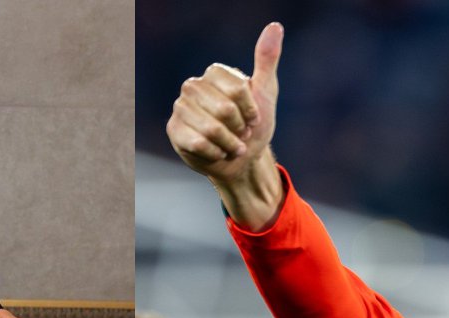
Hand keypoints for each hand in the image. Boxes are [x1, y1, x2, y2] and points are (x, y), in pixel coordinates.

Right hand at [166, 22, 284, 228]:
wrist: (241, 159)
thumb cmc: (253, 126)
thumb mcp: (266, 92)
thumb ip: (267, 59)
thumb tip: (275, 27)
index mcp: (214, 73)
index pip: (238, 89)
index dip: (250, 110)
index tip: (254, 119)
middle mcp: (193, 86)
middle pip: (224, 109)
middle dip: (239, 129)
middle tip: (242, 134)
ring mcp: (181, 107)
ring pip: (211, 128)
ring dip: (229, 143)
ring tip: (232, 145)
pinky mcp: (174, 130)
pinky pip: (199, 143)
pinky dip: (215, 153)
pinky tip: (218, 153)